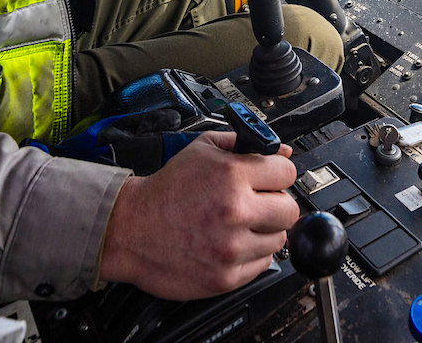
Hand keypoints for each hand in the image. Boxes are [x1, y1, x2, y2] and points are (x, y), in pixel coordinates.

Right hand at [98, 130, 298, 299]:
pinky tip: (231, 242)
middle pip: (290, 209)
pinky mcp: (226, 277)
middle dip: (276, 203)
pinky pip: (262, 264)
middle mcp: (235, 212)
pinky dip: (252, 253)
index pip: (287, 172)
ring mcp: (232, 248)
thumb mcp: (201, 150)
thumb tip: (282, 152)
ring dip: (265, 230)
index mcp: (231, 176)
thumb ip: (243, 144)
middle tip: (259, 202)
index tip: (273, 178)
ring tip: (240, 224)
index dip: (279, 173)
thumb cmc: (165, 191)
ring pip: (279, 238)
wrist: (131, 229)